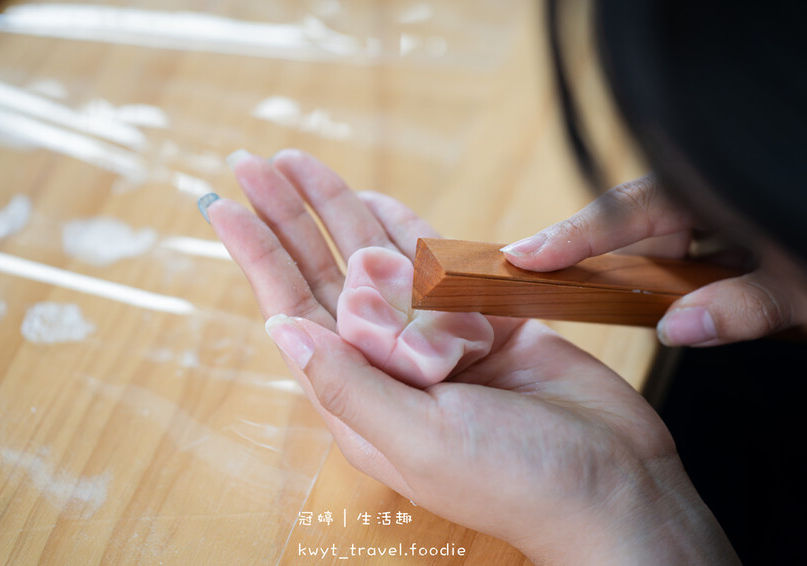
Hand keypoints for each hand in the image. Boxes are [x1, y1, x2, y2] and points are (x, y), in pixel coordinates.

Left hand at [204, 150, 737, 563]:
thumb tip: (280, 329)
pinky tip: (376, 199)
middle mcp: (390, 361)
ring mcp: (437, 337)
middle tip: (255, 163)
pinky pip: (438, 262)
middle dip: (290, 218)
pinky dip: (408, 229)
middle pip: (326, 274)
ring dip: (341, 210)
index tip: (226, 205)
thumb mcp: (419, 439)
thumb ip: (348, 385)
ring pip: (379, 258)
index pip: (294, 311)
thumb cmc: (513, 481)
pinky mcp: (483, 320)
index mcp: (360, 394)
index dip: (259, 256)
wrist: (612, 485)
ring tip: (301, 164)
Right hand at [501, 175, 806, 345]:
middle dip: (596, 256)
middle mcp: (713, 190)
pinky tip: (678, 296)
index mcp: (719, 187)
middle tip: (542, 284)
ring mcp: (722, 206)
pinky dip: (675, 274)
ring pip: (662, 237)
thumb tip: (671, 331)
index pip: (629, 209)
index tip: (522, 256)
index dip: (571, 236)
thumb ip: (743, 306)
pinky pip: (688, 245)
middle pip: (636, 221)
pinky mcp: (734, 225)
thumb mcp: (805, 286)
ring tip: (603, 300)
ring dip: (642, 273)